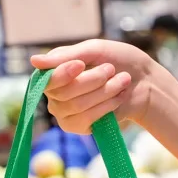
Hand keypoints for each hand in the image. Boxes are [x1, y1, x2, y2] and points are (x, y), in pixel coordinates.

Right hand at [31, 39, 154, 133]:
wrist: (145, 82)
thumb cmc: (119, 61)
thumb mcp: (93, 50)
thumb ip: (65, 56)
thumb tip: (33, 61)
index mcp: (56, 74)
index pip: (48, 79)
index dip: (63, 74)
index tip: (82, 64)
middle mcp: (55, 95)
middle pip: (64, 93)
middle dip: (92, 80)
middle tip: (110, 69)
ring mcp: (66, 113)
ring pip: (77, 106)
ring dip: (104, 91)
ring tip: (122, 80)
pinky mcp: (80, 127)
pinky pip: (87, 119)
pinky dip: (106, 106)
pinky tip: (119, 97)